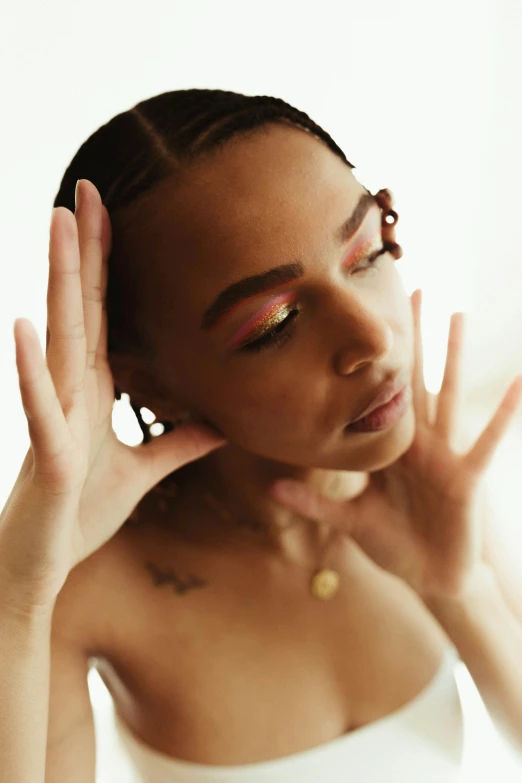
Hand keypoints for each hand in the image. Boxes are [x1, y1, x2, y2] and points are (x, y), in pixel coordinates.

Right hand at [0, 180, 227, 613]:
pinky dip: (32, 371)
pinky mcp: (50, 457)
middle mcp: (68, 392)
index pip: (100, 315)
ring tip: (57, 227)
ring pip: (59, 339)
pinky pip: (39, 408)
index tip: (107, 213)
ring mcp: (55, 419)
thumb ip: (179, 443)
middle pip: (78, 309)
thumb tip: (220, 425)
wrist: (41, 565)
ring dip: (58, 283)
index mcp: (89, 390)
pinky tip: (24, 327)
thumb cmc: (79, 515)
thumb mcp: (143, 473)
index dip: (106, 265)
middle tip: (82, 191)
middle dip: (81, 250)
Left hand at [269, 289, 521, 600]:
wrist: (430, 577)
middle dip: (411, 338)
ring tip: (458, 315)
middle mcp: (416, 442)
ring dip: (452, 356)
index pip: (378, 394)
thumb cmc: (394, 544)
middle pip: (412, 379)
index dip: (372, 359)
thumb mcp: (350, 519)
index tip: (360, 321)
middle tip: (410, 289)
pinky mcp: (465, 476)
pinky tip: (520, 381)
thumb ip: (315, 501)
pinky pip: (487, 439)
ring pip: (448, 394)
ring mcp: (443, 454)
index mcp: (388, 447)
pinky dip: (504, 413)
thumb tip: (270, 487)